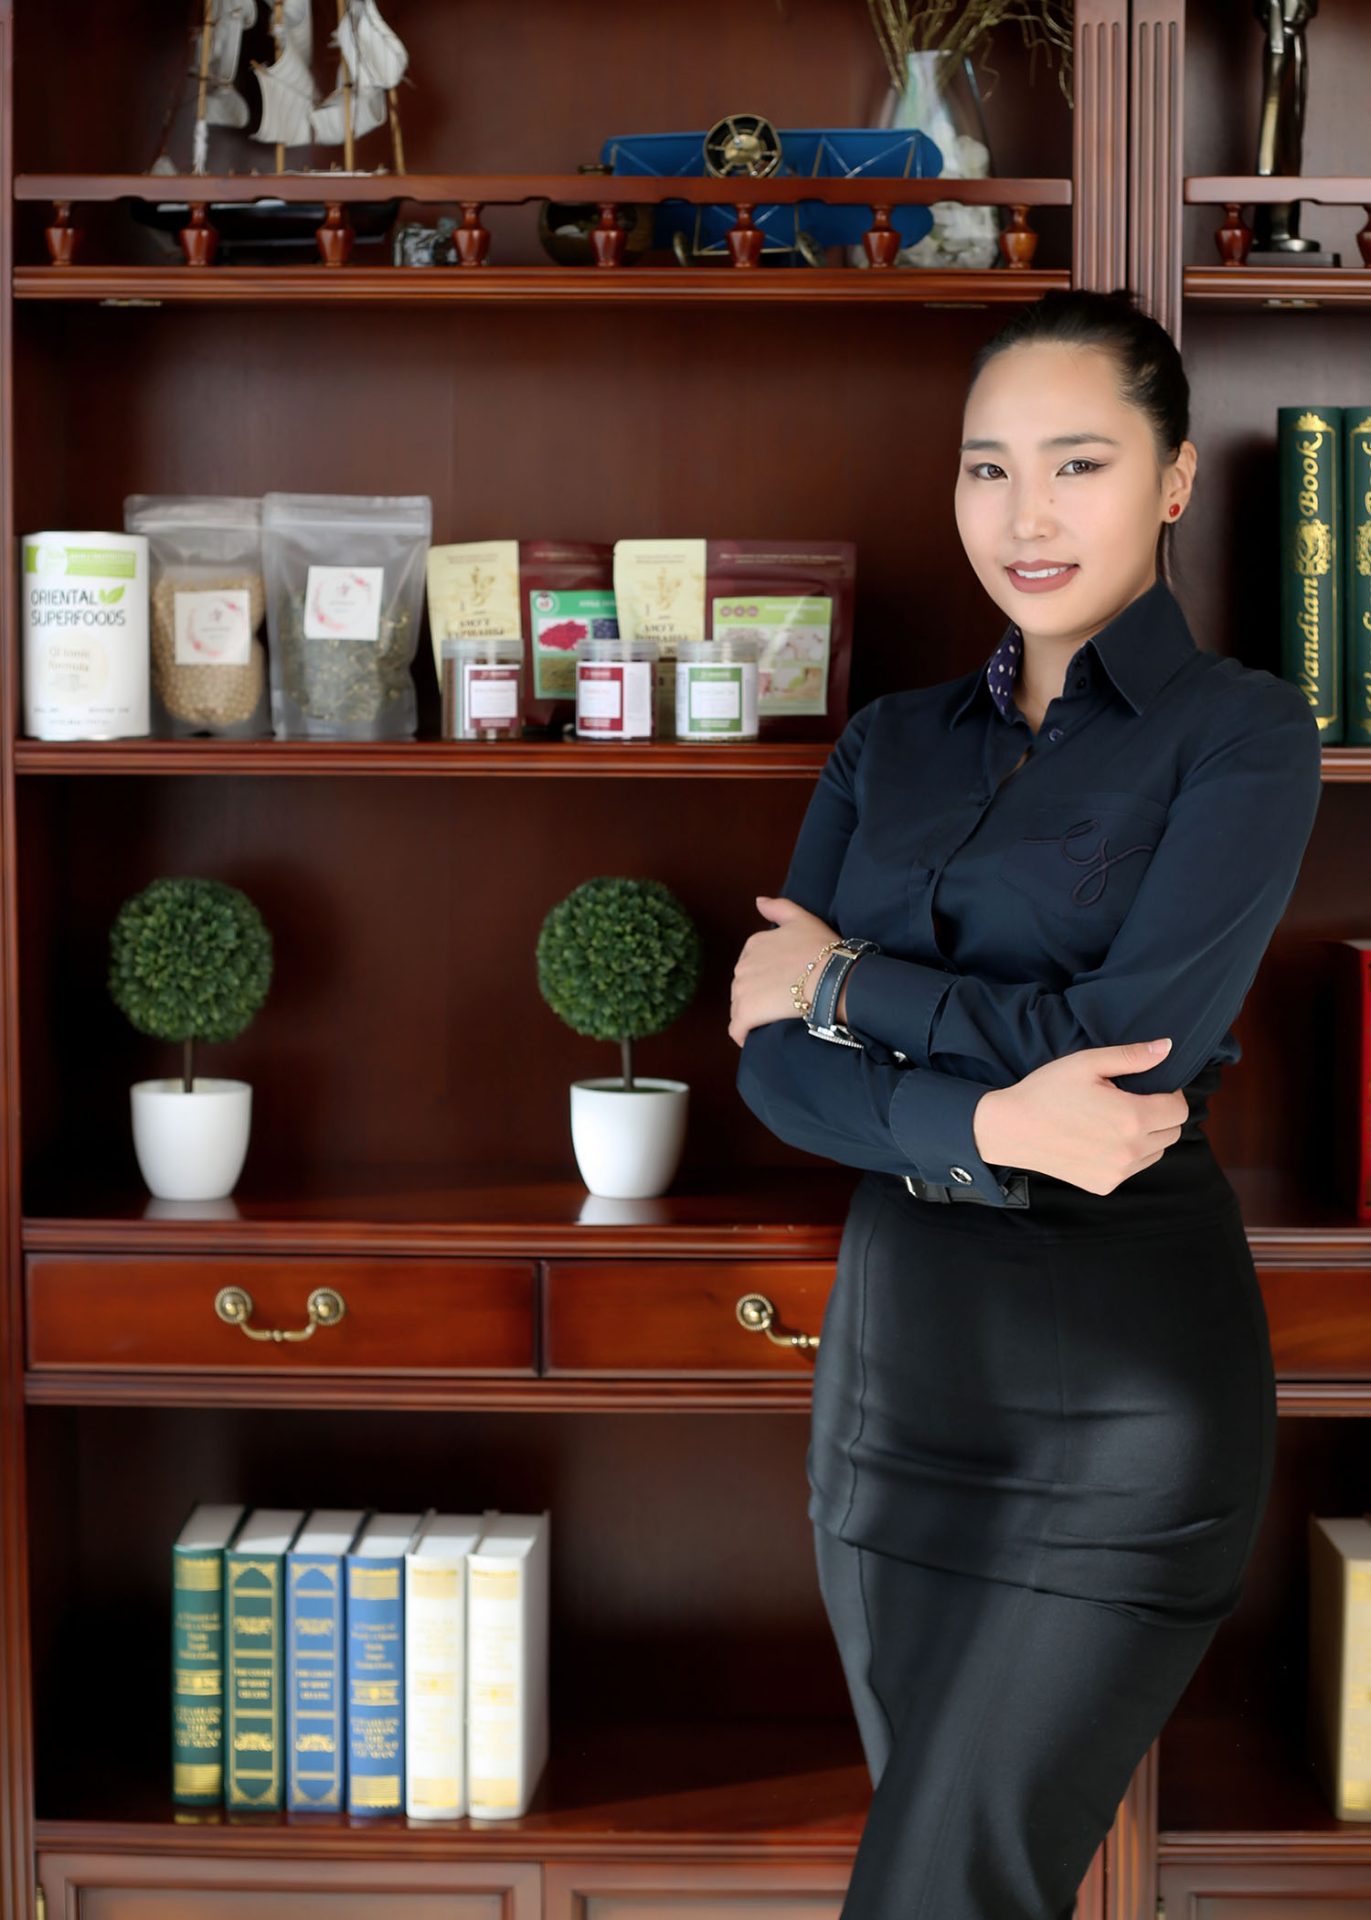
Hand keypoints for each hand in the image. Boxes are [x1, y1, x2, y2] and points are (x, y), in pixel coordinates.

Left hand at [729, 895, 838, 1046]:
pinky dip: (743, 1034)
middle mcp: (742, 965)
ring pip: (739, 1007)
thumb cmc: (822, 949)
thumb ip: (779, 907)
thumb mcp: (803, 919)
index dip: (764, 977)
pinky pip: (737, 1029)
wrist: (831, 977)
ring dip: (752, 1016)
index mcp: (754, 944)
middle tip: (781, 1005)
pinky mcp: (746, 1014)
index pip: (751, 965)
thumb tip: (758, 902)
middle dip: (757, 997)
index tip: (781, 986)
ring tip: (773, 1022)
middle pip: (743, 986)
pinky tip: (754, 1039)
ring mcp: (742, 990)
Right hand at [972, 1037, 1188, 1195]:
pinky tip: (1102, 1140)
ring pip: (1156, 1153)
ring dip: (1148, 1136)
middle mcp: (1130, 1150)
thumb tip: (1167, 1048)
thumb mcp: (1087, 1063)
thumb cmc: (1046, 1091)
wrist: (1011, 1129)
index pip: (1179, 1110)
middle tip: (1131, 1101)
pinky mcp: (1105, 1185)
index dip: (1170, 1094)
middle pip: (1172, 1132)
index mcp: (1131, 1117)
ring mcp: (1118, 1172)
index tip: (1150, 1087)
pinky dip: (1128, 1155)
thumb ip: (1131, 1057)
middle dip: (1161, 1115)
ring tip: (1115, 1121)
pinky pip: (1133, 1169)